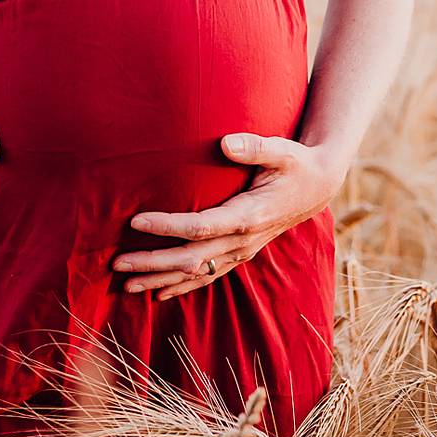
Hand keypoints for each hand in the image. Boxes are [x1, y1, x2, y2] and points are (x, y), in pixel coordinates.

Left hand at [112, 134, 347, 300]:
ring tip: (126, 284)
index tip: (135, 221)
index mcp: (249, 215)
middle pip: (191, 258)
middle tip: (116, 262)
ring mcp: (241, 251)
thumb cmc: (296, 163)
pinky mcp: (240, 253)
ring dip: (161, 280)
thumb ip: (254, 147)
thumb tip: (225, 143)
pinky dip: (182, 286)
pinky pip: (208, 276)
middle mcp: (243, 240)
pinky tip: (159, 293)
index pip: (200, 226)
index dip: (167, 226)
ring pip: (196, 273)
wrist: (319, 187)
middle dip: (152, 262)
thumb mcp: (281, 150)